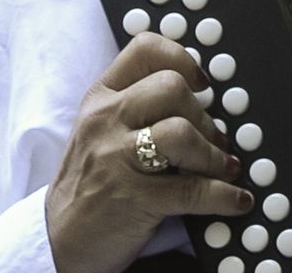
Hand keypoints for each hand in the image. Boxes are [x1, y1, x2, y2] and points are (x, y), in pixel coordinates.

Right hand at [45, 33, 249, 272]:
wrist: (55, 240)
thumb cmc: (88, 183)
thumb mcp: (99, 132)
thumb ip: (136, 107)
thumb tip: (199, 98)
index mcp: (100, 98)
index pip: (144, 50)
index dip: (182, 59)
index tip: (202, 83)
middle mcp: (105, 121)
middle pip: (173, 88)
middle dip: (204, 115)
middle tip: (212, 140)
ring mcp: (116, 159)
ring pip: (182, 132)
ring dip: (214, 153)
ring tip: (222, 167)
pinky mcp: (132, 198)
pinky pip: (193, 189)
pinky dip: (223, 195)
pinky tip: (235, 199)